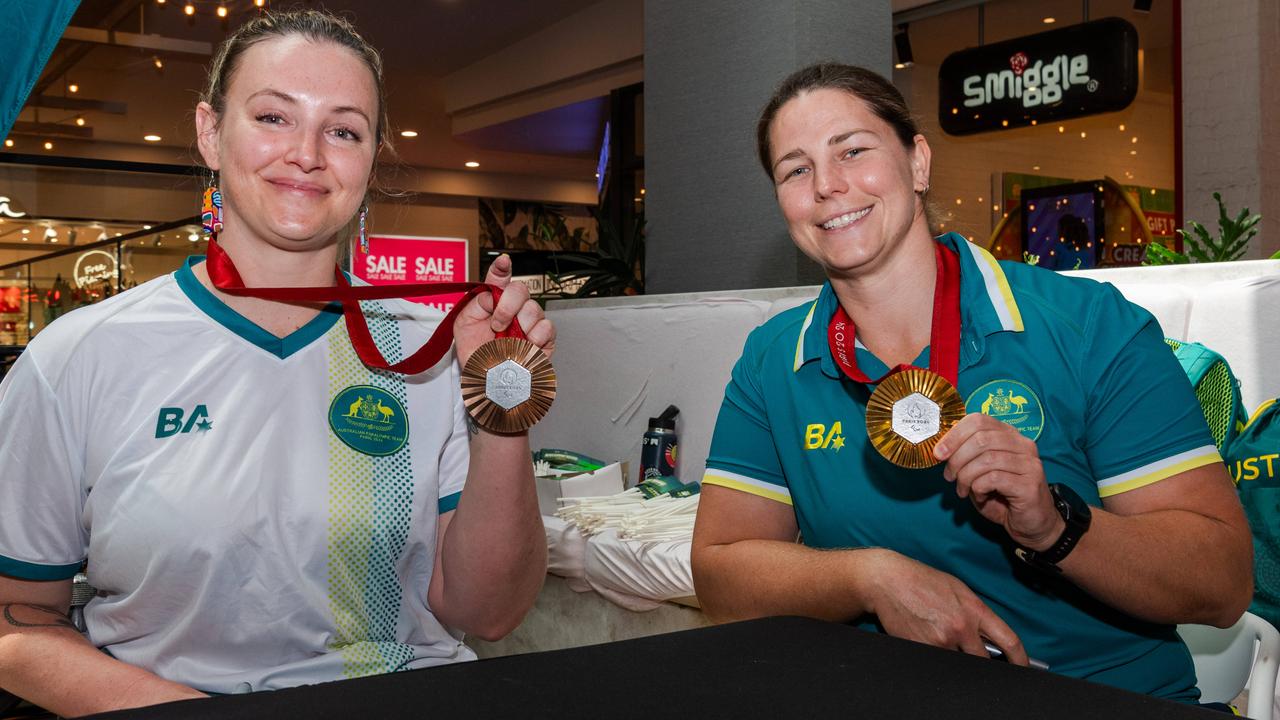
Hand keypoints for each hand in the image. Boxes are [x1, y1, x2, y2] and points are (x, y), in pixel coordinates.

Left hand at [453, 254, 555, 367]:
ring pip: (534, 309)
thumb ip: (476, 304)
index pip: (499, 278)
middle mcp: (514, 308)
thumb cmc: (475, 353)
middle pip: (520, 289)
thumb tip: (493, 295)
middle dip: (508, 305)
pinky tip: (525, 346)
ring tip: (508, 342)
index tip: (503, 262)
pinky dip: (535, 337)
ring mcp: (530, 322)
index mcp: (493, 301)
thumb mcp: (464, 325)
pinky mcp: (545, 339)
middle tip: (497, 324)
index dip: (502, 267)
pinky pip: (546, 328)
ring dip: (519, 325)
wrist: (485, 380)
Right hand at [861, 549, 1027, 664]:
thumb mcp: (958, 590)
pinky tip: (925, 634)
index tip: (1021, 666)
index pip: (1009, 641)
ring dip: (955, 655)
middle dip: (983, 662)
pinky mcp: (921, 648)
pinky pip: (936, 660)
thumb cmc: (922, 581)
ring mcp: (940, 640)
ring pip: (959, 663)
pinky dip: (935, 652)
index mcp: (974, 609)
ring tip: (940, 634)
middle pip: (984, 661)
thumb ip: (976, 614)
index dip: (1020, 660)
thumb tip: (990, 639)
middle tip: (974, 655)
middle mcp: (960, 627)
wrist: (888, 580)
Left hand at [934, 413, 1063, 551]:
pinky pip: (994, 478)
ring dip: (966, 476)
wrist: (1032, 523)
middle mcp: (1023, 444)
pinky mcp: (1030, 484)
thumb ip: (966, 456)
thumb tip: (940, 449)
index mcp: (1009, 435)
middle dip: (957, 459)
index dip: (954, 435)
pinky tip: (980, 496)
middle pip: (981, 438)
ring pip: (986, 459)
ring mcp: (1029, 463)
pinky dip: (979, 488)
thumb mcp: (979, 471)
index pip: (979, 420)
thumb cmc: (1002, 496)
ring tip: (962, 490)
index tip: (939, 453)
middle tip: (949, 476)